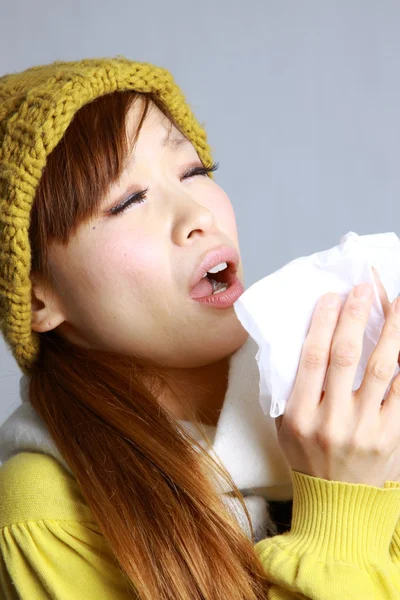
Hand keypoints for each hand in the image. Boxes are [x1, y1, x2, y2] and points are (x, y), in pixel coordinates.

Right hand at [275, 274, 399, 486]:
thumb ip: (287, 388)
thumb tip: (299, 341)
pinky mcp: (390, 436)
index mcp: (299, 415)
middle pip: (345, 356)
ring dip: (390, 331)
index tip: (331, 297)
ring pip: (381, 369)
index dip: (321, 323)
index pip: (311, 358)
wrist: (337, 502)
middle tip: (363, 288)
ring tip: (397, 302)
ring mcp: (364, 428)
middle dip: (355, 316)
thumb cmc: (306, 457)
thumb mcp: (283, 426)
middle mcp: (331, 420)